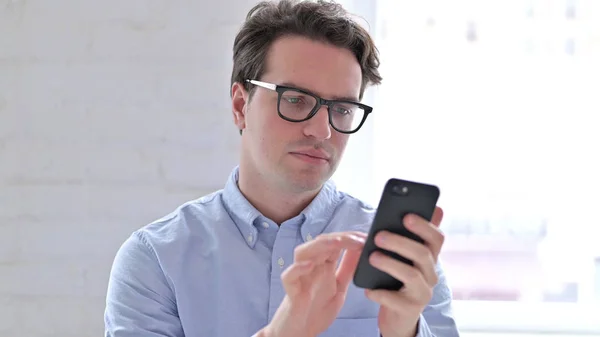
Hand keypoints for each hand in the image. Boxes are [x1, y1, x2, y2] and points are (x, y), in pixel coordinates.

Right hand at [260, 231, 366, 336]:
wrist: (300, 332)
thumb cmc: (317, 310)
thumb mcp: (339, 288)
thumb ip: (347, 269)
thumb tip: (359, 250)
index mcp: (323, 266)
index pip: (335, 243)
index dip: (349, 237)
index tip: (366, 238)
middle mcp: (311, 268)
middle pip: (320, 243)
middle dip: (339, 238)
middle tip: (357, 239)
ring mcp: (300, 277)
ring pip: (303, 253)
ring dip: (319, 245)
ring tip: (336, 243)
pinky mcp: (291, 291)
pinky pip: (289, 276)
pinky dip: (297, 268)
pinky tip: (309, 266)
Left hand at [366, 206, 444, 336]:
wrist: (397, 316)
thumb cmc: (398, 280)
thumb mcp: (404, 258)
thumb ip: (407, 236)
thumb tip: (424, 209)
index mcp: (429, 258)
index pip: (437, 238)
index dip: (425, 226)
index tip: (407, 215)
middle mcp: (430, 274)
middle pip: (423, 254)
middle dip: (400, 242)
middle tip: (379, 236)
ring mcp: (422, 292)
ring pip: (411, 274)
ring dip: (390, 263)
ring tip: (372, 257)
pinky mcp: (409, 309)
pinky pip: (395, 300)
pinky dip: (380, 293)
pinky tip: (369, 289)